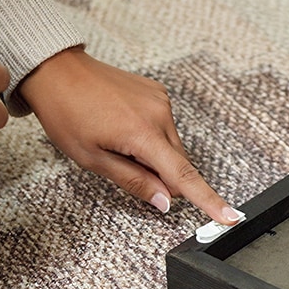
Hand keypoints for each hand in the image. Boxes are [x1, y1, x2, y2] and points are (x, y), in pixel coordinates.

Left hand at [18, 47, 239, 223]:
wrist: (57, 71)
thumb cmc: (67, 113)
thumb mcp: (92, 158)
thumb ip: (134, 181)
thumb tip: (165, 202)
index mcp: (141, 134)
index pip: (183, 176)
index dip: (208, 201)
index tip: (230, 216)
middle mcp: (159, 114)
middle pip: (178, 164)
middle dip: (160, 176)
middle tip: (123, 165)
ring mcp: (160, 101)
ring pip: (171, 147)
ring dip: (154, 155)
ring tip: (118, 140)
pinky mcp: (158, 93)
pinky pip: (164, 127)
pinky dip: (151, 136)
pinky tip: (123, 126)